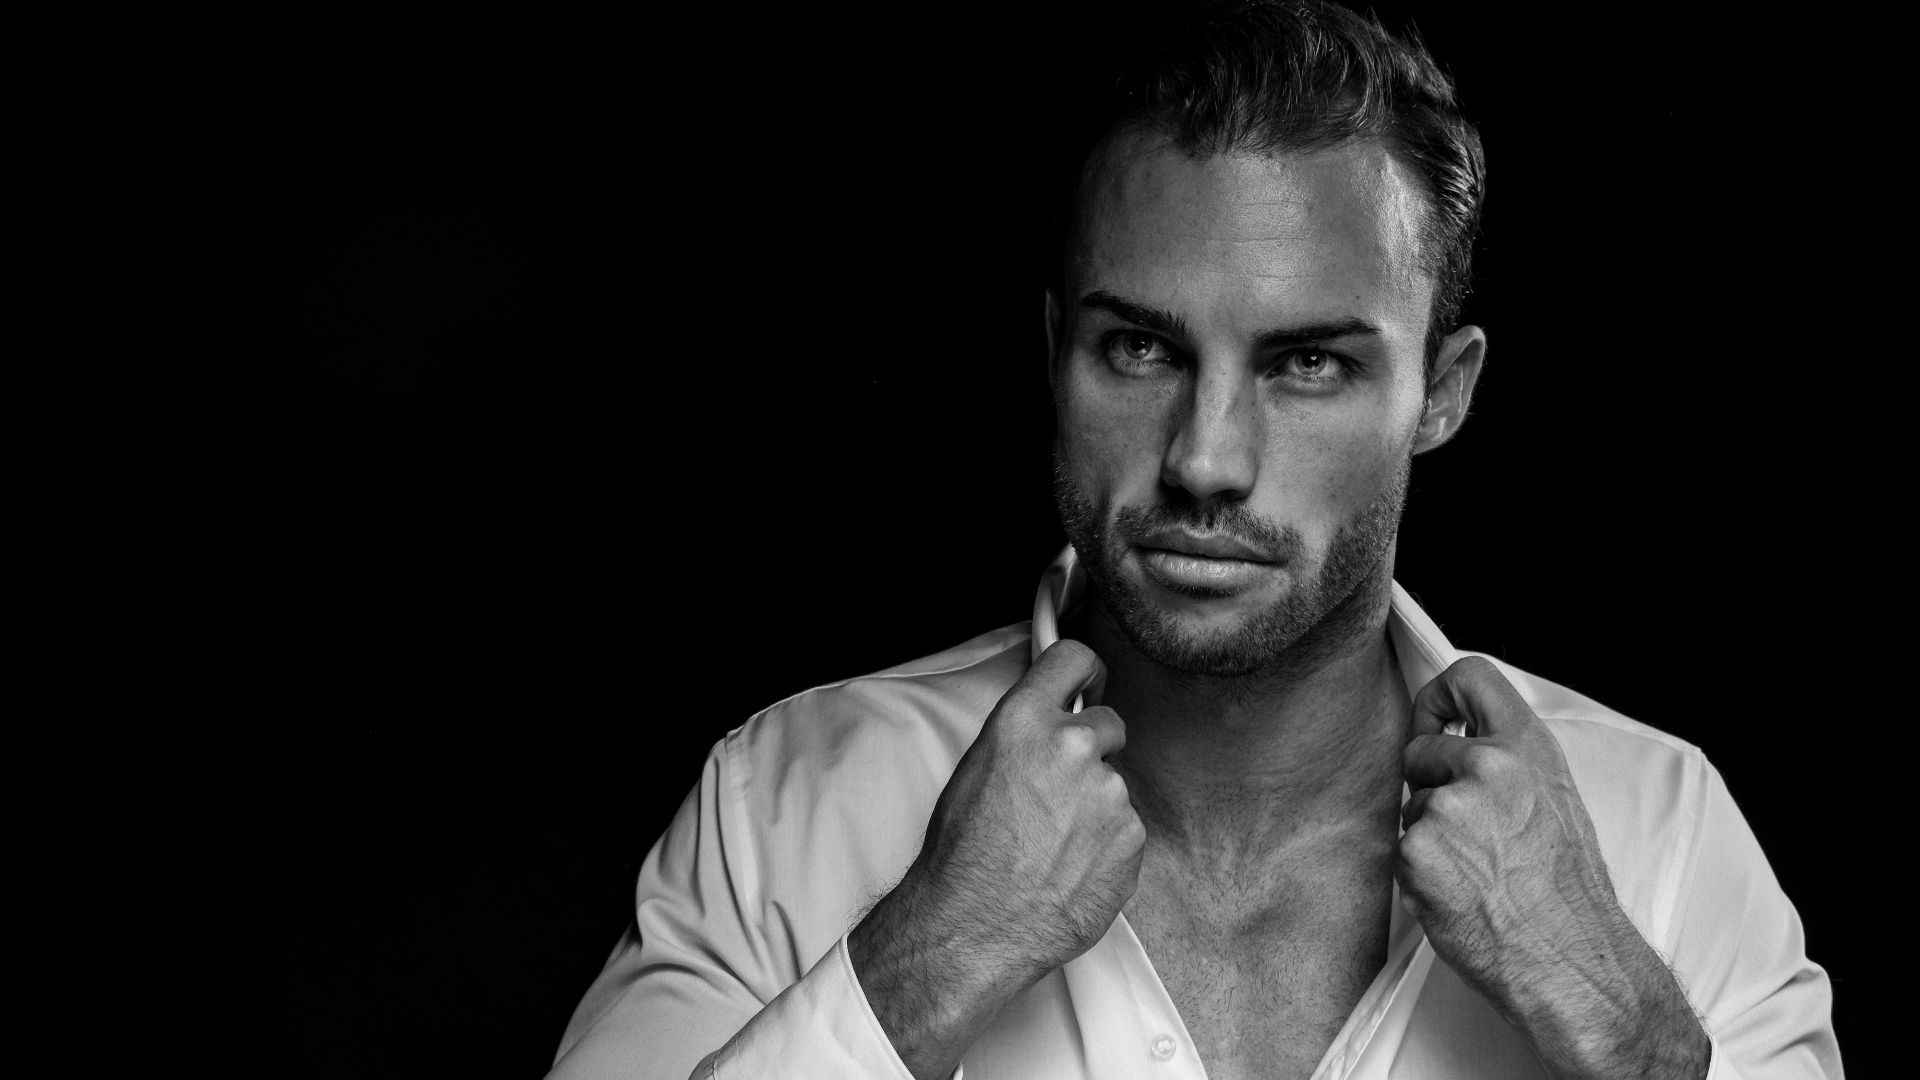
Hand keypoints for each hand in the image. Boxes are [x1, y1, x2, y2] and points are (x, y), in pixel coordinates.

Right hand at [850, 640, 1143, 1077]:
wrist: (976, 925)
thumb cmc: (964, 856)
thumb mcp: (976, 769)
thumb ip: (1022, 734)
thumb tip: (1048, 721)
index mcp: (1025, 721)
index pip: (1073, 658)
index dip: (1084, 672)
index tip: (1089, 682)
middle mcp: (1073, 746)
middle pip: (1106, 724)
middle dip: (1091, 750)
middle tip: (1059, 791)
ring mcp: (1109, 792)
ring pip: (1114, 783)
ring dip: (1095, 805)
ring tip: (1055, 842)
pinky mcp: (1132, 836)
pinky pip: (1126, 828)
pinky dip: (1107, 844)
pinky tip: (1072, 865)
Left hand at [1397, 656, 1706, 1078]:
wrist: (1568, 959)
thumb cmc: (1568, 892)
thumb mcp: (1556, 799)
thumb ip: (1509, 762)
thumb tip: (1460, 741)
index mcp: (1527, 747)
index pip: (1469, 675)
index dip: (1439, 696)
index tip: (1435, 722)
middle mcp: (1487, 765)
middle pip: (1421, 749)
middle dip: (1430, 784)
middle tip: (1469, 831)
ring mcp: (1448, 806)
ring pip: (1412, 805)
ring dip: (1430, 834)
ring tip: (1478, 870)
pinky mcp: (1417, 848)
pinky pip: (1401, 847)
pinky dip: (1420, 871)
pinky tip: (1460, 892)